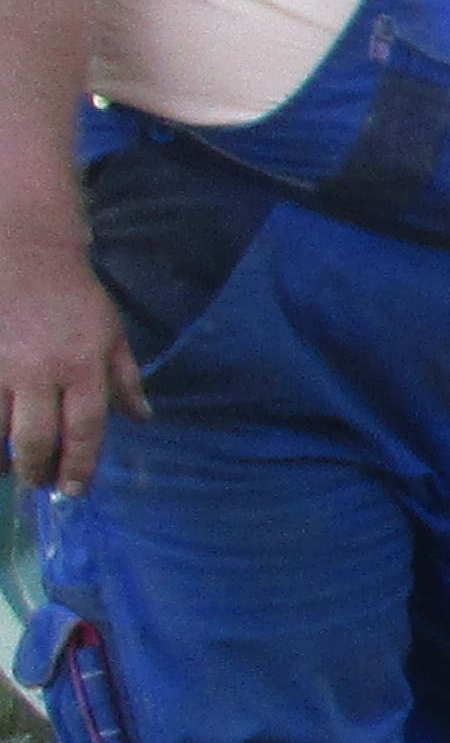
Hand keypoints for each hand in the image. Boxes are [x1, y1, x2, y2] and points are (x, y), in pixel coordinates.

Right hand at [0, 240, 143, 495]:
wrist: (26, 252)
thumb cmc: (74, 296)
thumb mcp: (112, 335)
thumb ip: (125, 379)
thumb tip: (142, 418)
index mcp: (83, 366)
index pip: (85, 430)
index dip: (79, 467)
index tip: (73, 490)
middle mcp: (40, 371)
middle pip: (35, 439)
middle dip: (36, 471)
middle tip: (37, 482)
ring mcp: (0, 365)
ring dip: (0, 457)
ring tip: (7, 467)